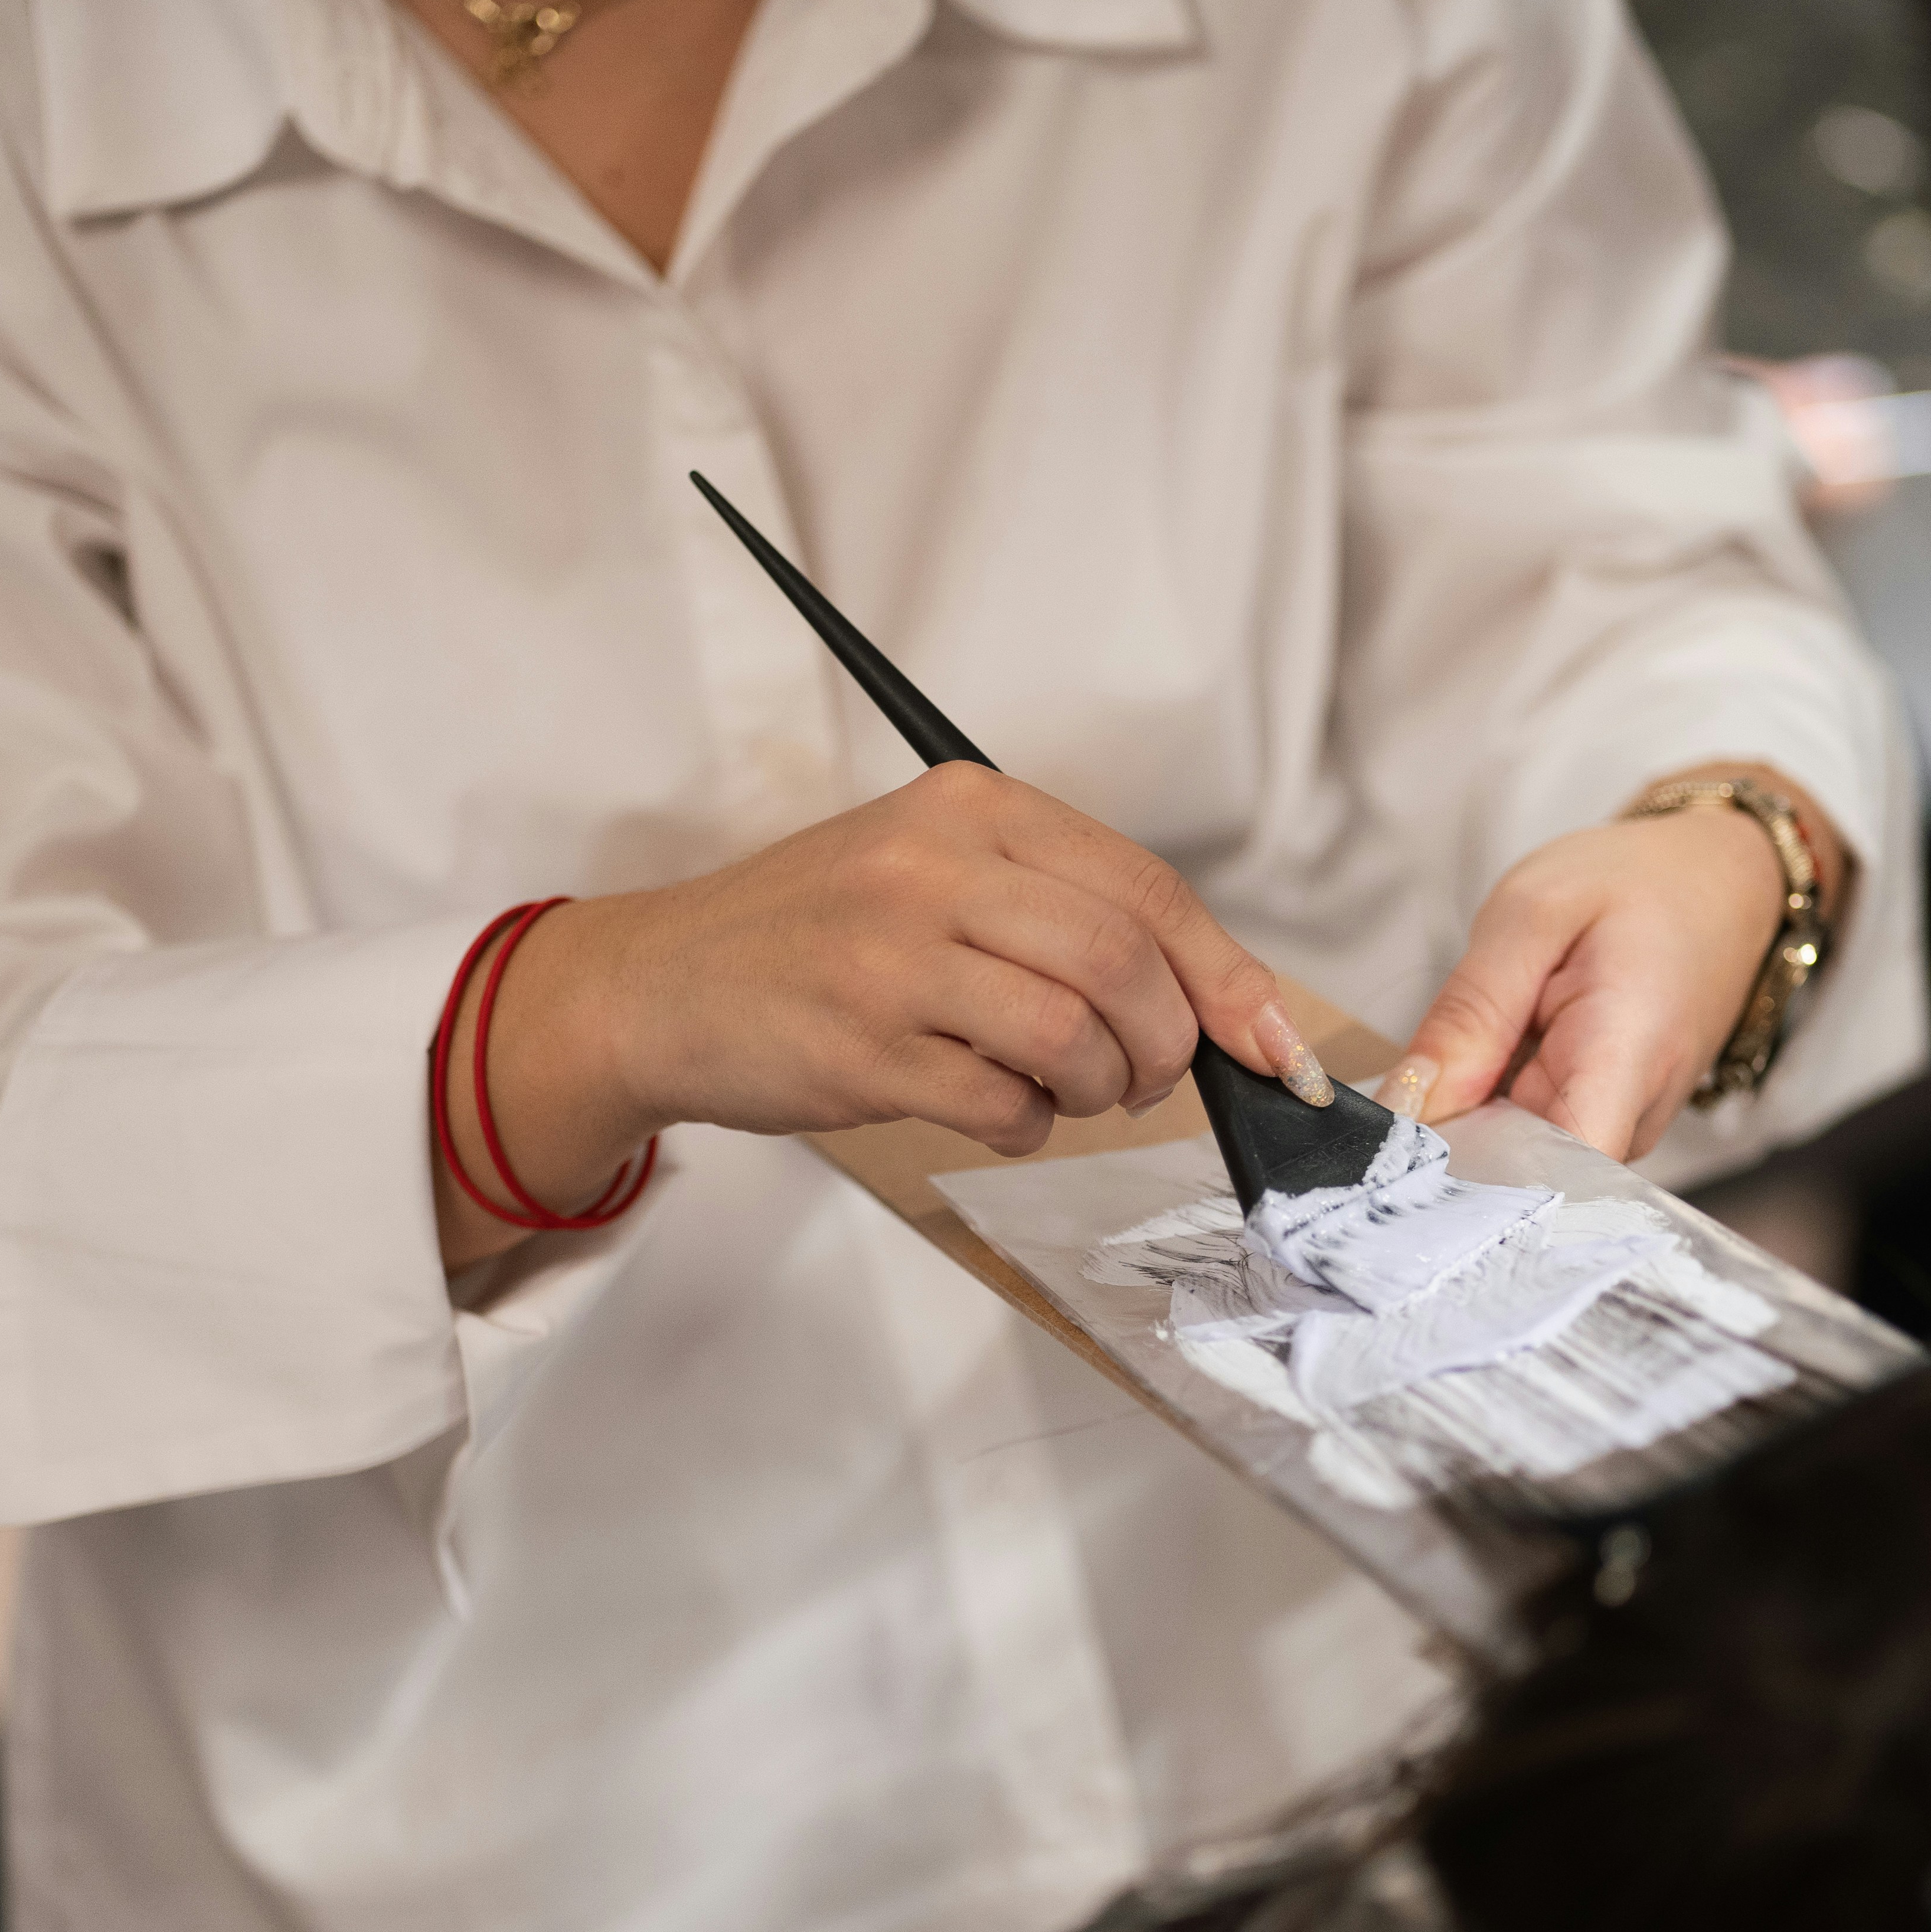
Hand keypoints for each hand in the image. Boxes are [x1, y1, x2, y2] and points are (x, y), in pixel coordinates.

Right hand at [437, 765, 1306, 1260]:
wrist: (658, 984)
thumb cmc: (816, 935)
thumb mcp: (931, 870)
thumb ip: (1059, 907)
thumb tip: (1213, 996)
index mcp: (968, 807)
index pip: (1145, 887)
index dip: (1227, 977)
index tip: (1272, 1046)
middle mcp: (933, 868)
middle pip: (1125, 961)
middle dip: (1168, 1043)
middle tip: (1147, 1077)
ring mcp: (893, 958)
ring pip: (1075, 1034)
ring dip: (1102, 1088)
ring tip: (1070, 1090)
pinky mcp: (861, 1048)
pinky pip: (1004, 1104)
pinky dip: (1028, 1124)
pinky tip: (996, 1105)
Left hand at [1386, 767, 1846, 1162]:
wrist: (1722, 883)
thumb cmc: (1640, 884)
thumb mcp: (1534, 913)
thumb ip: (1470, 1010)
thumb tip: (1410, 1103)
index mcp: (1626, 1062)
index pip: (1552, 1182)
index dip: (1467, 1182)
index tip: (1403, 1156)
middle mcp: (1631, 1119)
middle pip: (1517, 1175)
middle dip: (1447, 1142)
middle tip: (1408, 1087)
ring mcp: (1620, 1129)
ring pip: (1515, 1157)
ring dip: (1469, 1117)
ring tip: (1462, 1055)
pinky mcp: (1603, 1124)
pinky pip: (1529, 1135)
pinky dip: (1493, 1105)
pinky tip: (1488, 1063)